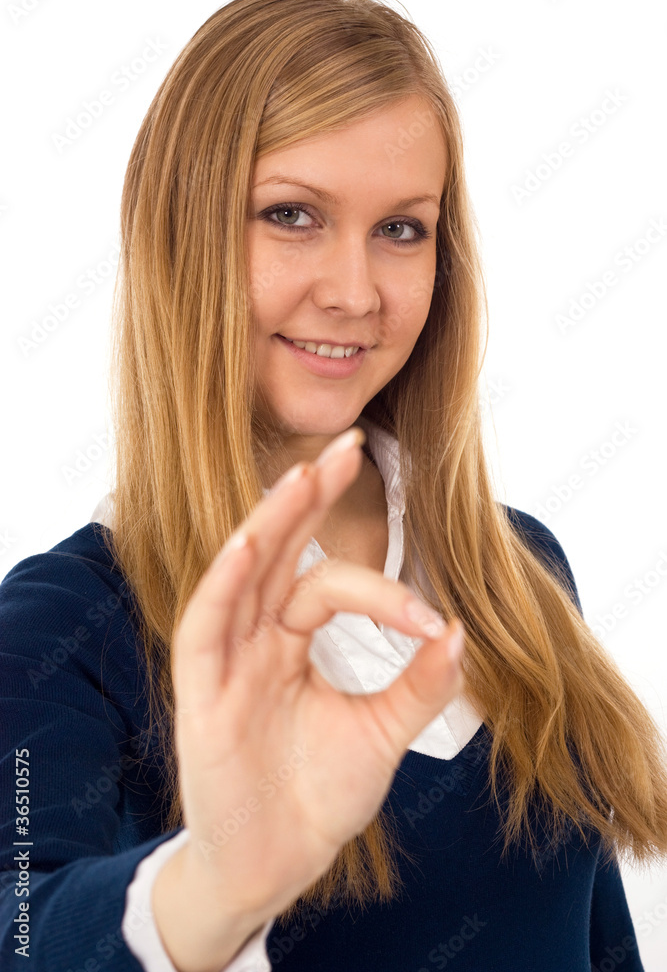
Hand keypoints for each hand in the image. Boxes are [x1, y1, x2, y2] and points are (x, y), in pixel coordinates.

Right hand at [170, 427, 464, 920]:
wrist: (276, 866)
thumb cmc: (316, 797)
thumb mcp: (382, 735)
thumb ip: (418, 684)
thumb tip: (460, 627)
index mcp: (289, 642)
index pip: (327, 584)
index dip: (383, 593)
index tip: (434, 621)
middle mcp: (255, 639)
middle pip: (278, 551)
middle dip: (310, 497)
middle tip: (346, 444)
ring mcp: (225, 661)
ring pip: (242, 574)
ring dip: (270, 522)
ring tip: (304, 473)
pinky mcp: (200, 691)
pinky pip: (205, 626)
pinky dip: (224, 584)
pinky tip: (247, 544)